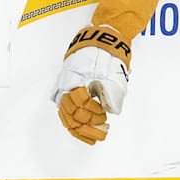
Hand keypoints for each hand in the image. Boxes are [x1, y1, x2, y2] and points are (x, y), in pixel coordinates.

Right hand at [51, 26, 130, 144]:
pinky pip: (65, 111)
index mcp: (76, 78)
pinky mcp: (65, 91)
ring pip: (66, 115)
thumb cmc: (108, 58)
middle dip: (87, 127)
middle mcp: (65, 84)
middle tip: (103, 134)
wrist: (100, 42)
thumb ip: (113, 94)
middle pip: (71, 113)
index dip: (93, 114)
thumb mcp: (115, 74)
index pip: (80, 103)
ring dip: (80, 129)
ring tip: (95, 137)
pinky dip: (73, 123)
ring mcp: (64, 88)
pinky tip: (82, 131)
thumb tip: (111, 111)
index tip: (105, 118)